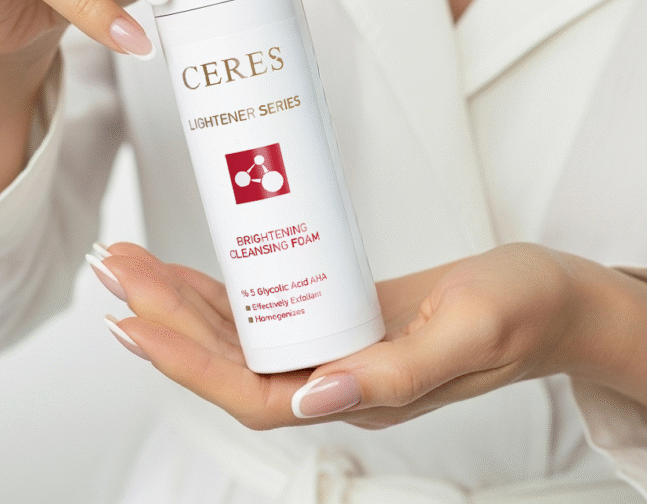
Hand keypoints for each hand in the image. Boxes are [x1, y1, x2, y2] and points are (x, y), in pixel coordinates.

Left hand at [89, 242, 612, 429]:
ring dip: (182, 300)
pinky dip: (226, 289)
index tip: (133, 320)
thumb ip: (396, 375)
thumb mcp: (467, 335)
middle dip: (164, 317)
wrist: (545, 294)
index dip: (187, 362)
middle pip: (231, 358)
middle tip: (115, 267)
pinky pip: (271, 306)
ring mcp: (335, 343)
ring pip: (243, 332)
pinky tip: (193, 272)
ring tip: (133, 263)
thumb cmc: (520, 311)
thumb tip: (315, 398)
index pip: (252, 393)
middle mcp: (337, 375)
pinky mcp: (340, 311)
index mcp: (362, 392)